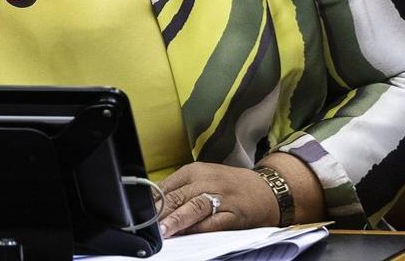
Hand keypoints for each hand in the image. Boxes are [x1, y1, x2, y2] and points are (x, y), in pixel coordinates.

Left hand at [157, 162, 275, 237]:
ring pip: (194, 207)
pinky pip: (213, 223)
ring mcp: (221, 198)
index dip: (151, 200)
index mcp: (196, 171)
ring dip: (177, 219)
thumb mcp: (203, 178)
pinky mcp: (233, 215)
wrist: (266, 190)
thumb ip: (179, 189)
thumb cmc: (229, 185)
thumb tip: (153, 204)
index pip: (167, 185)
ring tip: (163, 229)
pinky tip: (189, 233)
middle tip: (146, 223)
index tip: (138, 211)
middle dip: (161, 211)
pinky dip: (200, 228)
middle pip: (178, 196)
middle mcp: (207, 182)